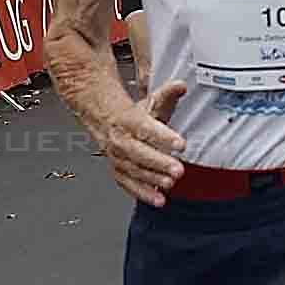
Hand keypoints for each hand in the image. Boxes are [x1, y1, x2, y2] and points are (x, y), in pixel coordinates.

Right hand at [79, 64, 188, 204]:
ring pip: (133, 170)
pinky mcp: (118, 170)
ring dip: (152, 179)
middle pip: (139, 153)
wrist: (103, 119)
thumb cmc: (131, 114)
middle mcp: (120, 139)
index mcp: (128, 119)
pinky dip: (142, 193)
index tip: (180, 144)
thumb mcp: (150, 101)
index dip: (163, 136)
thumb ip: (168, 94)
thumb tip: (181, 85)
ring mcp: (117, 156)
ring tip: (170, 184)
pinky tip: (158, 199)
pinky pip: (128, 183)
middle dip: (159, 163)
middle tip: (178, 170)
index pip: (146, 128)